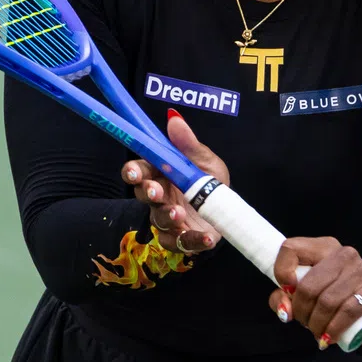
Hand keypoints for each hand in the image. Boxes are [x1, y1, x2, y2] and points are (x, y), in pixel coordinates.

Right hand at [121, 110, 229, 254]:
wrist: (229, 209)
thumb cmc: (211, 181)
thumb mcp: (205, 160)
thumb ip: (188, 144)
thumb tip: (174, 118)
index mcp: (160, 174)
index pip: (138, 170)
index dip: (133, 171)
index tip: (136, 171)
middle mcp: (159, 196)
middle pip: (143, 195)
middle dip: (147, 193)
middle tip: (157, 192)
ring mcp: (168, 219)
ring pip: (158, 219)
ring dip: (167, 216)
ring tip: (180, 213)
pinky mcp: (181, 238)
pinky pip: (180, 243)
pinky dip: (193, 241)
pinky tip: (206, 238)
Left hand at [270, 237, 361, 348]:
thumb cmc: (338, 303)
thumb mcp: (308, 297)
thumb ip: (284, 299)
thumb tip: (286, 310)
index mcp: (324, 248)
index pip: (291, 248)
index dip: (281, 272)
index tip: (287, 293)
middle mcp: (345, 255)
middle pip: (308, 285)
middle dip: (301, 311)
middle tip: (304, 323)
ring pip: (327, 301)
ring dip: (316, 324)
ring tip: (317, 332)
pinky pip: (348, 311)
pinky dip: (333, 329)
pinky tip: (328, 338)